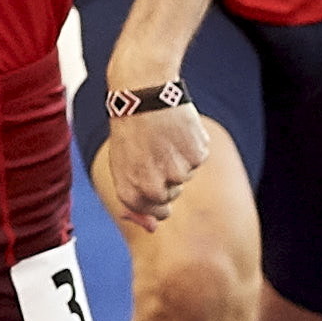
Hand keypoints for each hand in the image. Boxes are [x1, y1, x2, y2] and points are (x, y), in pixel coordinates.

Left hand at [91, 94, 209, 230]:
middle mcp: (154, 188)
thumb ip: (136, 199)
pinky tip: (177, 130)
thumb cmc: (130, 128)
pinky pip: (198, 158)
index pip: (153, 212)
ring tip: (163, 136)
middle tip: (153, 149)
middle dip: (166, 178)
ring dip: (178, 159)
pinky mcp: (196, 157)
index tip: (153, 177)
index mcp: (131, 192)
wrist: (141, 92)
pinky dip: (191, 145)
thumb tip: (153, 229)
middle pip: (171, 197)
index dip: (154, 197)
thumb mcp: (122, 165)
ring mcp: (178, 173)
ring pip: (185, 176)